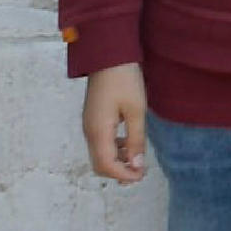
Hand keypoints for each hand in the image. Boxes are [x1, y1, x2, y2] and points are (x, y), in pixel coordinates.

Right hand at [82, 65, 148, 182]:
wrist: (108, 55)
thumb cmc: (124, 80)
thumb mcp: (136, 110)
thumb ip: (136, 140)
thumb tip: (136, 165)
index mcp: (98, 132)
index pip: (107, 166)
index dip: (124, 175)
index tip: (141, 175)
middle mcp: (89, 132)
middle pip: (100, 164)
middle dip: (119, 172)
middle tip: (139, 170)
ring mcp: (89, 125)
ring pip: (100, 154)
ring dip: (117, 161)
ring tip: (137, 157)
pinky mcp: (92, 119)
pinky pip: (100, 143)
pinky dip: (113, 149)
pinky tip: (128, 142)